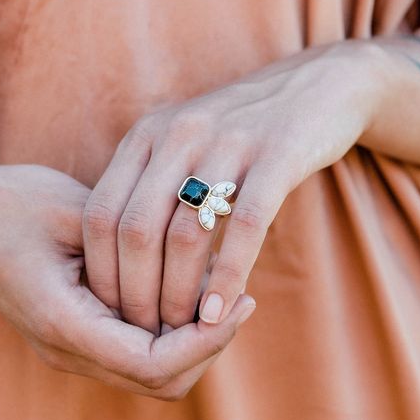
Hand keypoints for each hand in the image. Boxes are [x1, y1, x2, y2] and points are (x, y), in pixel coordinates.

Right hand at [0, 163, 255, 398]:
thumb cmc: (9, 202)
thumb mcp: (78, 212)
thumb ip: (137, 250)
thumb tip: (205, 272)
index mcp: (62, 322)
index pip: (153, 364)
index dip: (207, 341)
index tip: (244, 301)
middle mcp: (65, 349)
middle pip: (159, 382)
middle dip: (207, 347)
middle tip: (241, 298)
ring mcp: (67, 349)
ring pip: (150, 374)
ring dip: (191, 343)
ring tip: (222, 293)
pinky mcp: (74, 336)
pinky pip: (134, 352)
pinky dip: (169, 333)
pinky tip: (187, 291)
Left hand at [83, 40, 383, 332]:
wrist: (319, 87)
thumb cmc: (241, 133)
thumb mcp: (184, 144)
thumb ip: (150, 187)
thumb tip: (122, 262)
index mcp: (146, 136)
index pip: (100, 214)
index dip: (100, 271)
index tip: (112, 311)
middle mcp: (177, 134)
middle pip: (136, 229)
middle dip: (135, 292)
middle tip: (147, 332)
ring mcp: (227, 142)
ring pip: (185, 234)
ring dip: (178, 293)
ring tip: (183, 331)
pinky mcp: (278, 154)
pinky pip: (245, 226)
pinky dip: (228, 275)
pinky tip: (220, 311)